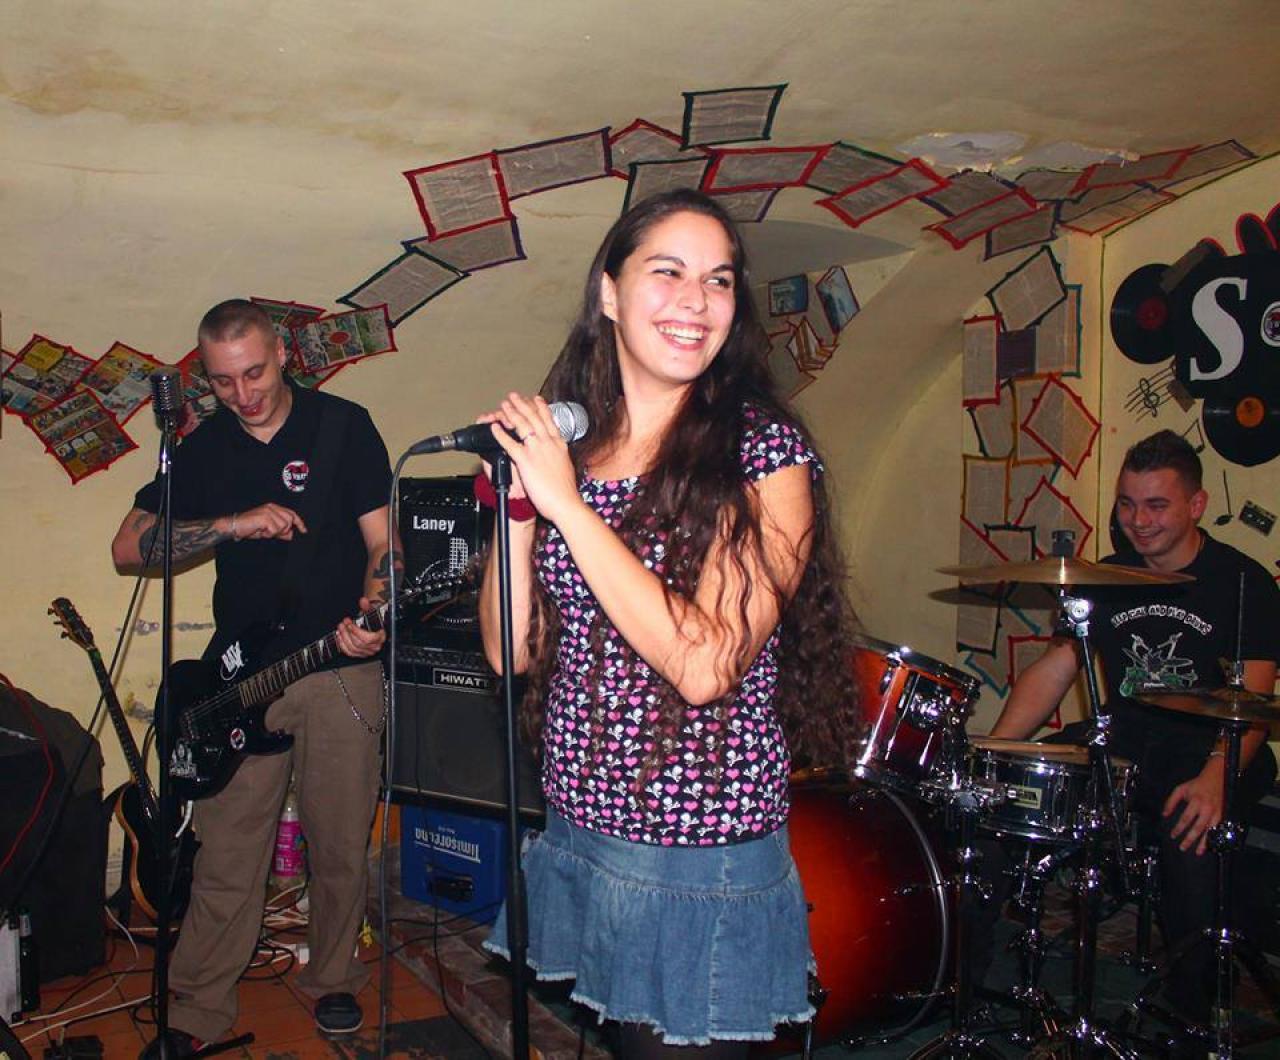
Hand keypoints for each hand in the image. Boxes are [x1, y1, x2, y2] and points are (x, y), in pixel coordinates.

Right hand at [231, 503, 306, 540]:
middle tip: (270, 532)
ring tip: (264, 531)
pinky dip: (268, 534)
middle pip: (289, 520)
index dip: (299, 522)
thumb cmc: (250, 528)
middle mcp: (272, 507)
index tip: (304, 530)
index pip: (291, 514)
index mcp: (273, 508)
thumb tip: (291, 534)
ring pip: (283, 526)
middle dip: (283, 530)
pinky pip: (274, 529)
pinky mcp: (264, 517)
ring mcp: (268, 511)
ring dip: (274, 532)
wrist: (234, 527)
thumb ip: (280, 531)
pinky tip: (261, 531)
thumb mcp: (268, 530)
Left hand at [335, 596, 385, 657]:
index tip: (349, 623)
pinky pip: (350, 653)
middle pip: (359, 644)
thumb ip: (367, 606)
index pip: (368, 638)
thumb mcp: (372, 612)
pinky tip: (339, 637)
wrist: (375, 626)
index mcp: (381, 637)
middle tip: (342, 624)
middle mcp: (376, 646)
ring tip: (340, 629)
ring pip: (353, 649)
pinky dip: (343, 645)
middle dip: (348, 633)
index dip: (356, 632)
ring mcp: (368, 651)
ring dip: (344, 638)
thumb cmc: (374, 620)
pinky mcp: (361, 654)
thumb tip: (363, 601)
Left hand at [480, 393, 581, 523]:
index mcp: (559, 445)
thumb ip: (559, 456)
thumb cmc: (566, 491)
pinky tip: (494, 428)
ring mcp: (537, 450)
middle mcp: (548, 443)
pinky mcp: (526, 460)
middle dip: (522, 404)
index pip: (549, 420)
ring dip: (511, 413)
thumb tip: (557, 453)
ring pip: (522, 425)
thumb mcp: (566, 467)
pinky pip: (509, 443)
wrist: (566, 503)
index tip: (536, 399)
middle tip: (514, 396)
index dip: (541, 408)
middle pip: (533, 418)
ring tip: (504, 405)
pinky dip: (500, 434)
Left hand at [1162, 757, 1225, 855]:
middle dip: (1190, 839)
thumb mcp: (1180, 789)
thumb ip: (1171, 801)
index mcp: (1196, 802)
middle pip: (1198, 827)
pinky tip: (1210, 845)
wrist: (1216, 779)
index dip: (1179, 828)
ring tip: (1198, 852)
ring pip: (1210, 831)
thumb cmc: (1196, 785)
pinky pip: (1218, 829)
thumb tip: (1164, 814)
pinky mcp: (1222, 815)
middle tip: (1183, 847)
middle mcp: (1207, 809)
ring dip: (1204, 843)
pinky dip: (1214, 838)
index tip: (1173, 835)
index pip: (1186, 818)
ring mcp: (1216, 813)